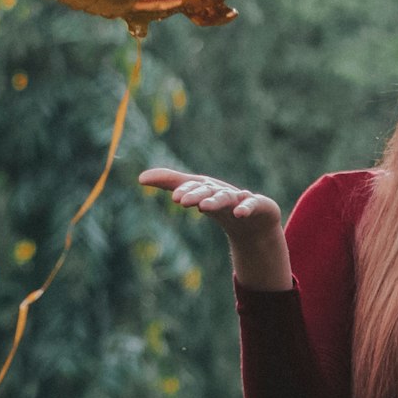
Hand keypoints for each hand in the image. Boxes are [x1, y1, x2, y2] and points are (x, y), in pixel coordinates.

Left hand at [138, 165, 290, 289]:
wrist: (253, 220)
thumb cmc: (219, 202)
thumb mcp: (194, 193)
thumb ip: (170, 183)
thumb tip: (139, 177)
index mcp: (207, 188)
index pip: (194, 187)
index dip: (184, 190)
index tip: (174, 199)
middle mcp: (222, 191)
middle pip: (208, 191)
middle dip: (195, 194)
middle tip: (180, 200)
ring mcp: (241, 198)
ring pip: (226, 198)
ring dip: (215, 201)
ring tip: (204, 207)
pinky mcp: (258, 205)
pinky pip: (251, 205)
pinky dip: (246, 207)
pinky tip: (239, 213)